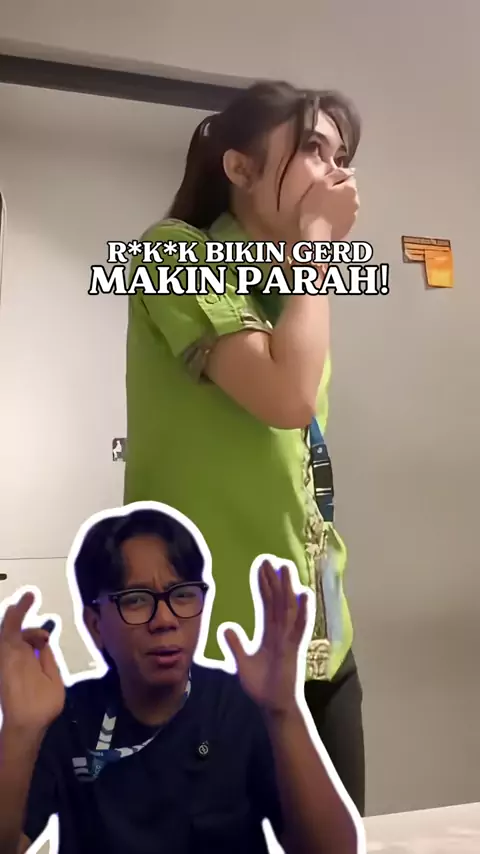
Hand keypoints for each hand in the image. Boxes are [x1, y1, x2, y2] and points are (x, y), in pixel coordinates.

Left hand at [0, 593, 64, 734]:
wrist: (23, 729)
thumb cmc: (39, 704)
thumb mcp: (51, 677)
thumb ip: (45, 655)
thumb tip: (41, 640)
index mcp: (15, 654)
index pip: (11, 624)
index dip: (20, 607)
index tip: (31, 595)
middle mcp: (5, 657)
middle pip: (10, 630)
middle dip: (24, 620)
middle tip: (39, 618)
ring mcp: (3, 665)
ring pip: (10, 640)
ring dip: (25, 635)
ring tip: (43, 640)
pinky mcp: (3, 673)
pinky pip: (11, 651)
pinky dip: (22, 644)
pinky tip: (35, 650)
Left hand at [224, 561, 308, 714]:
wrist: (274, 706)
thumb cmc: (262, 685)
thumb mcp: (242, 661)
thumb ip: (235, 644)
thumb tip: (225, 626)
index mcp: (269, 633)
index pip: (266, 603)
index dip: (263, 585)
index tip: (261, 567)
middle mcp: (281, 632)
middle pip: (278, 601)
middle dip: (274, 580)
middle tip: (269, 559)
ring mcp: (289, 639)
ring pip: (288, 608)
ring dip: (287, 588)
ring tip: (285, 568)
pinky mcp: (294, 649)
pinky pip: (299, 627)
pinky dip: (303, 611)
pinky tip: (304, 595)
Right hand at [298, 167, 358, 241]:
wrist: (315, 233)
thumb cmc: (315, 206)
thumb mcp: (322, 183)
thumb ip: (337, 173)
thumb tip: (351, 170)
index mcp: (351, 189)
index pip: (349, 177)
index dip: (337, 180)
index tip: (326, 185)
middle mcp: (356, 202)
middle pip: (349, 192)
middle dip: (340, 192)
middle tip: (324, 198)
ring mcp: (353, 216)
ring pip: (347, 205)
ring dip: (340, 205)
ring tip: (325, 210)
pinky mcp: (348, 228)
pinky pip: (345, 218)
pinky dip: (339, 217)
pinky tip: (328, 220)